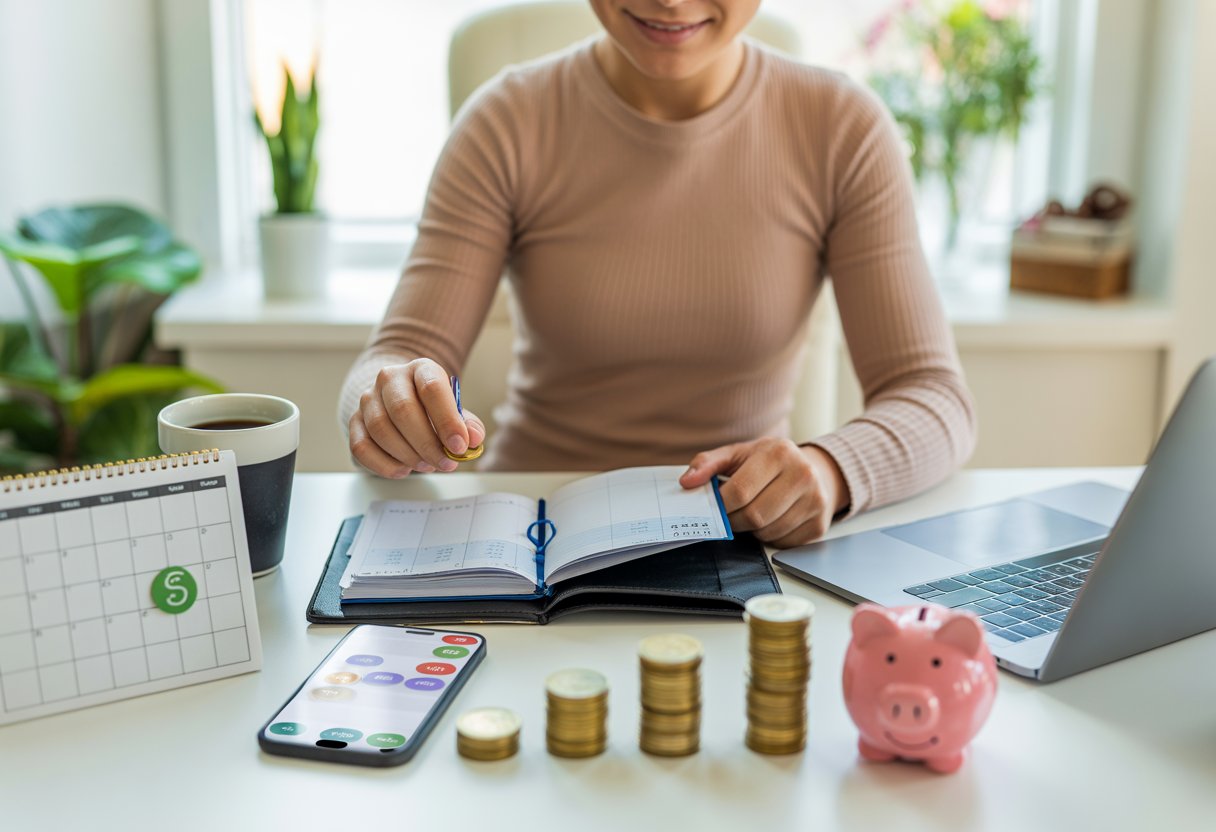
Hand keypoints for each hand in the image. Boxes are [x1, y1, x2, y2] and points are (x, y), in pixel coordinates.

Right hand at [348, 358, 486, 477]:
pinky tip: (404, 469)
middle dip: (427, 443)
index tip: (459, 446)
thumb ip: (468, 425)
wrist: (400, 399)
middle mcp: (390, 378)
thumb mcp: (455, 411)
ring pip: (381, 429)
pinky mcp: (354, 422)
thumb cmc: (432, 408)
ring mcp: (368, 399)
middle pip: (403, 410)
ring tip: (427, 465)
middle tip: (445, 463)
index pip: (431, 388)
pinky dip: (384, 465)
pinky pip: (361, 447)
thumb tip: (473, 439)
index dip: (447, 420)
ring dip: (407, 455)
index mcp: (420, 369)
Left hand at [679, 438, 848, 547]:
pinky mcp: (820, 524)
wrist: (814, 470)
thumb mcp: (738, 454)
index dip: (721, 506)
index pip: (740, 491)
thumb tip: (687, 482)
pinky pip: (783, 542)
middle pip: (754, 515)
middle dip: (735, 521)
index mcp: (778, 453)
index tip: (715, 508)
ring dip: (753, 530)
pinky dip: (771, 537)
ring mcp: (815, 500)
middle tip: (730, 516)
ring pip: (768, 532)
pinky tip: (772, 520)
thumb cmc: (769, 463)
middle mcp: (802, 474)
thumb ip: (708, 464)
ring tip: (754, 513)